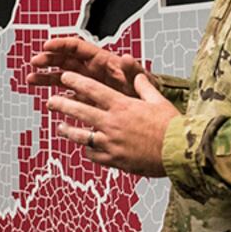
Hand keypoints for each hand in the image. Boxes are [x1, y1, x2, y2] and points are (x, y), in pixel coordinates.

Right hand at [28, 35, 146, 96]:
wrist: (148, 110)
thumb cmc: (146, 89)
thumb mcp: (141, 78)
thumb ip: (133, 69)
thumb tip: (127, 58)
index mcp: (102, 60)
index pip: (77, 47)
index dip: (61, 44)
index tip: (46, 45)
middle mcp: (92, 69)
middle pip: (65, 59)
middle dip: (48, 59)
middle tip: (34, 63)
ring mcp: (88, 83)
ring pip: (62, 76)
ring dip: (46, 77)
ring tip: (30, 79)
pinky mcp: (87, 98)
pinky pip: (68, 95)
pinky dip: (58, 96)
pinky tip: (48, 100)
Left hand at [46, 70, 177, 176]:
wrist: (180, 153)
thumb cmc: (172, 126)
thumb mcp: (157, 100)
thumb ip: (141, 85)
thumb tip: (134, 71)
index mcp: (122, 106)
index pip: (92, 90)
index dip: (75, 82)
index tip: (64, 78)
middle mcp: (112, 124)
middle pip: (79, 111)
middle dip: (61, 105)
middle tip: (50, 102)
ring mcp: (111, 143)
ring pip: (80, 136)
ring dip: (67, 130)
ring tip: (59, 127)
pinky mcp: (114, 160)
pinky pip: (93, 155)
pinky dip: (88, 150)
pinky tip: (85, 148)